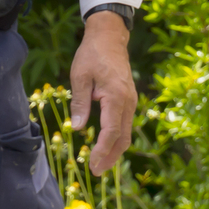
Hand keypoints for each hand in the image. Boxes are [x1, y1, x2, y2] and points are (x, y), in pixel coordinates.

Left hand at [69, 10, 135, 173]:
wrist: (109, 37)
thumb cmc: (92, 54)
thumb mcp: (80, 76)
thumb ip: (80, 102)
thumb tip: (77, 128)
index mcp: (116, 96)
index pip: (111, 132)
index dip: (102, 151)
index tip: (92, 164)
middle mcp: (128, 102)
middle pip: (122, 138)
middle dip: (110, 157)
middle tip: (96, 172)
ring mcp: (131, 101)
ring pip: (126, 133)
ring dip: (114, 151)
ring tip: (100, 165)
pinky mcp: (129, 100)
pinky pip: (125, 124)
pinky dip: (117, 139)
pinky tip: (106, 146)